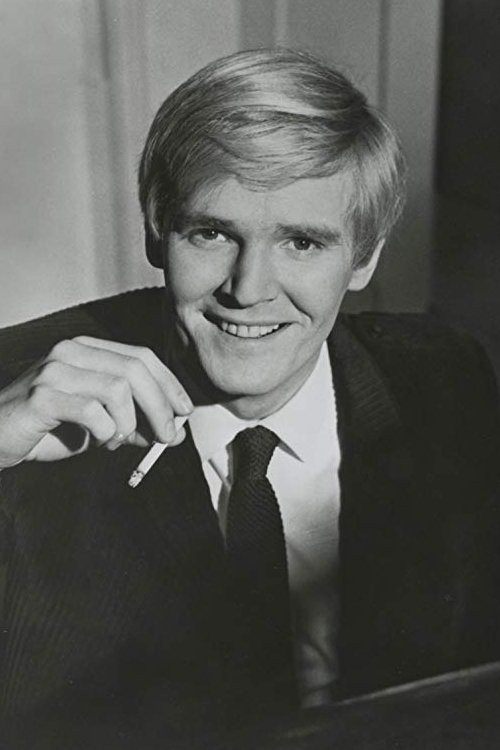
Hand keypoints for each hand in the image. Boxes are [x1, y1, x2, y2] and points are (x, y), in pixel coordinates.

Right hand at [0, 336, 192, 468]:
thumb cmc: (47, 428)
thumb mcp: (98, 425)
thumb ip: (133, 423)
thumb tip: (173, 432)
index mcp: (87, 350)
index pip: (142, 357)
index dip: (168, 384)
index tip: (185, 411)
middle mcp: (72, 351)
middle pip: (136, 370)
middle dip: (160, 407)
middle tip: (169, 437)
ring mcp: (55, 370)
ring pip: (118, 390)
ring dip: (129, 424)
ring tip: (116, 441)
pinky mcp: (42, 395)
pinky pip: (93, 412)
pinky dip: (106, 433)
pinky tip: (97, 442)